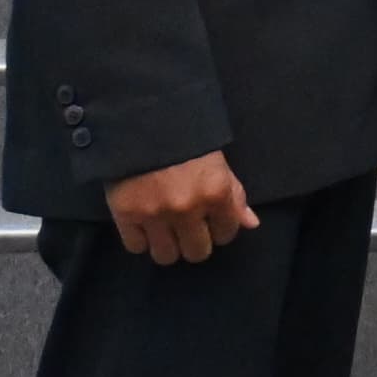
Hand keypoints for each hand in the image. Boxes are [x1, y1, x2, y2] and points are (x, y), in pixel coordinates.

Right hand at [108, 149, 258, 265]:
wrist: (142, 120)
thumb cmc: (186, 139)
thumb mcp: (218, 163)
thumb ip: (234, 195)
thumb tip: (251, 224)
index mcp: (216, 192)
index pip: (226, 234)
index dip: (219, 229)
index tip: (210, 221)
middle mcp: (187, 208)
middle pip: (197, 252)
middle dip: (194, 242)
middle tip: (186, 228)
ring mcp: (155, 214)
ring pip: (166, 256)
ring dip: (167, 245)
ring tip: (164, 229)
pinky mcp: (125, 214)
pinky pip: (136, 247)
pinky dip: (140, 239)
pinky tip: (143, 225)